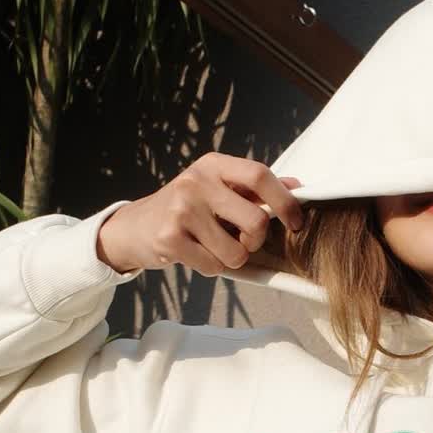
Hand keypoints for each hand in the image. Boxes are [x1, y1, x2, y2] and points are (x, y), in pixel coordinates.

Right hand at [95, 154, 304, 275]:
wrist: (136, 227)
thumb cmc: (186, 209)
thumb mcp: (217, 188)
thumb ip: (254, 189)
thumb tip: (297, 187)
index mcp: (214, 165)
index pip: (260, 176)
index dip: (286, 202)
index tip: (296, 222)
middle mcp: (197, 182)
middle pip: (255, 221)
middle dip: (255, 242)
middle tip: (242, 242)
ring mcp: (182, 210)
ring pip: (236, 252)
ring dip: (231, 259)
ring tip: (212, 246)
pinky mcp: (170, 238)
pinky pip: (214, 267)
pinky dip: (211, 268)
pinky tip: (195, 253)